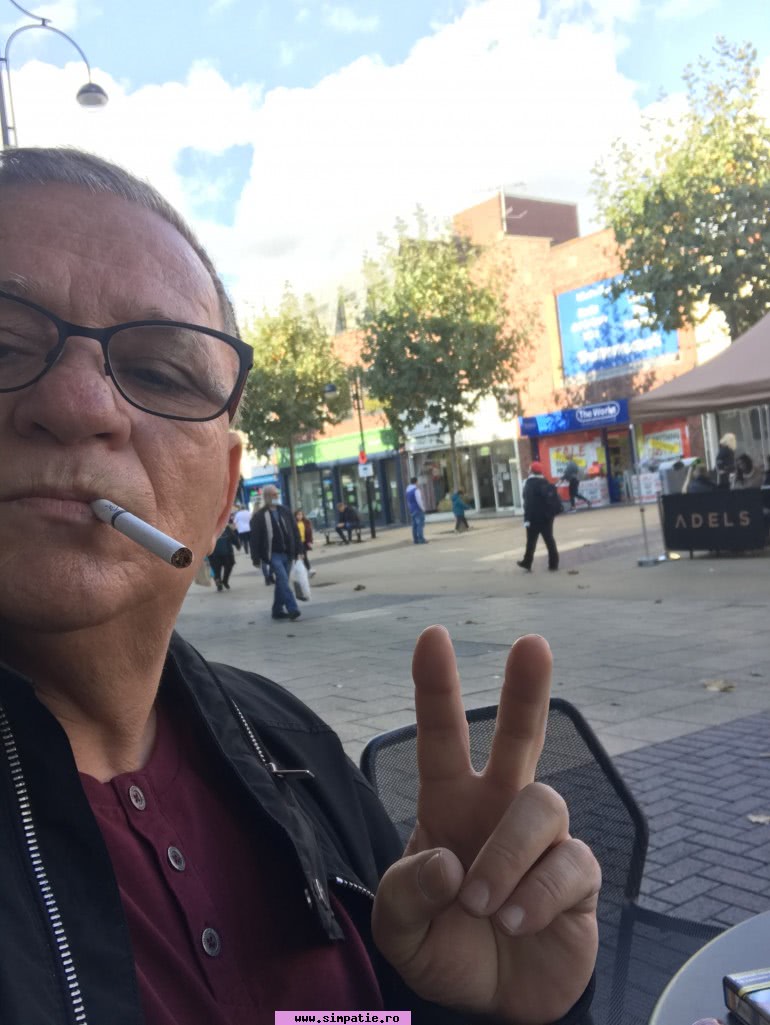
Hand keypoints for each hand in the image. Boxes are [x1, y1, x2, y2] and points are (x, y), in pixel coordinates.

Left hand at [372, 628, 599, 1023]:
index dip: (435, 688)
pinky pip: (568, 864)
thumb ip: (404, 893)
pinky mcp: (578, 875)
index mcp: (449, 804)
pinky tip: (514, 922)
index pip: (441, 737)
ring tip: (482, 905)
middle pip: (520, 735)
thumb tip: (449, 859)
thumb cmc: (443, 945)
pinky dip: (535, 896)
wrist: (493, 1002)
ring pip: (542, 803)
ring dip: (506, 855)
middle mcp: (499, 808)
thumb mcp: (398, 928)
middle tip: (532, 644)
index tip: (432, 636)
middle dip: (526, 690)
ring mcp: (542, 839)